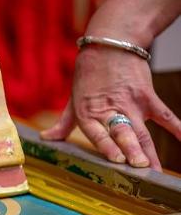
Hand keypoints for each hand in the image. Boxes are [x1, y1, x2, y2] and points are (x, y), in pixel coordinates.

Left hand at [41, 46, 180, 170]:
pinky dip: (176, 128)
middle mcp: (109, 110)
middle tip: (140, 167)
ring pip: (141, 130)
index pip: (97, 133)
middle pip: (122, 133)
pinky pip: (164, 114)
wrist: (110, 45)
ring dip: (148, 149)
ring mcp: (130, 104)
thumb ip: (64, 123)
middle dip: (131, 151)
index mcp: (88, 113)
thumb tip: (46, 138)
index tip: (117, 160)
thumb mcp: (73, 99)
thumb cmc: (89, 74)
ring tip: (155, 168)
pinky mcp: (147, 96)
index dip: (107, 146)